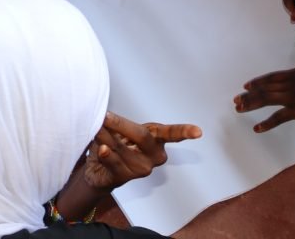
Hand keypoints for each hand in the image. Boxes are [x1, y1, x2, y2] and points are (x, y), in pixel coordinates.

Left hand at [81, 112, 201, 190]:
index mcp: (157, 138)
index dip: (185, 132)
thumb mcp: (119, 130)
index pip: (172, 134)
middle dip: (121, 124)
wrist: (98, 171)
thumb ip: (116, 124)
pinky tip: (103, 150)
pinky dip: (107, 154)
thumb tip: (106, 115)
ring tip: (96, 128)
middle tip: (105, 115)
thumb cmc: (114, 145)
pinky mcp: (127, 178)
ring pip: (123, 147)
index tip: (198, 132)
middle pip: (142, 136)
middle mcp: (154, 155)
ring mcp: (142, 169)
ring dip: (105, 136)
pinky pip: (115, 163)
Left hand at [234, 63, 294, 132]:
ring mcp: (290, 97)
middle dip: (249, 95)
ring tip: (238, 109)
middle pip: (263, 89)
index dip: (257, 82)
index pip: (269, 78)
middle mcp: (287, 85)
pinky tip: (256, 128)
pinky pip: (278, 117)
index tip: (246, 86)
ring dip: (251, 104)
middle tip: (235, 100)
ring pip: (265, 99)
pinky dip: (266, 123)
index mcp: (292, 75)